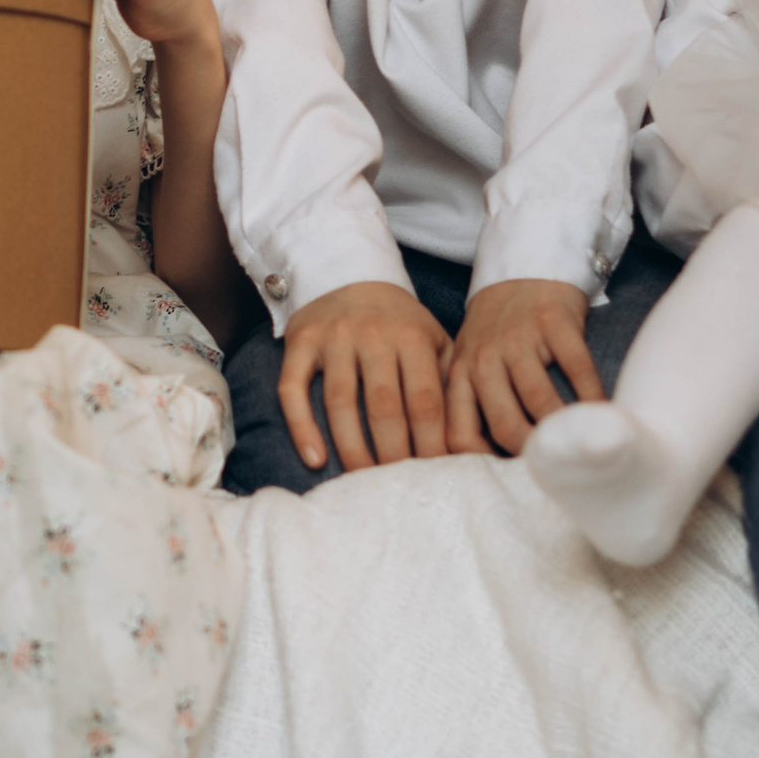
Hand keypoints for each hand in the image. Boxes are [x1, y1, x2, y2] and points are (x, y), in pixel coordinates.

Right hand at [276, 281, 451, 470]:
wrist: (349, 272)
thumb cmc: (399, 321)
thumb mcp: (433, 338)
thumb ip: (449, 380)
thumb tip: (465, 439)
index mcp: (412, 336)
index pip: (425, 401)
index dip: (429, 443)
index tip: (432, 474)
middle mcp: (372, 334)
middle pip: (383, 407)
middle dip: (392, 454)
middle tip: (396, 486)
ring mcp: (333, 337)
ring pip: (340, 403)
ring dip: (352, 449)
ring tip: (362, 479)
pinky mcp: (300, 341)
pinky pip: (293, 389)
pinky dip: (302, 427)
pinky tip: (315, 459)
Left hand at [446, 278, 598, 455]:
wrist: (522, 272)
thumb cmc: (499, 333)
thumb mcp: (472, 365)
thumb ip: (475, 406)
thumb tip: (494, 468)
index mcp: (461, 375)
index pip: (459, 432)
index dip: (482, 463)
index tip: (505, 479)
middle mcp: (484, 357)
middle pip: (503, 422)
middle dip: (530, 453)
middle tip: (551, 468)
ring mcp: (519, 337)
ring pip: (539, 398)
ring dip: (561, 429)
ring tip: (576, 447)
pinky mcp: (554, 321)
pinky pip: (576, 368)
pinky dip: (592, 396)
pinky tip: (601, 412)